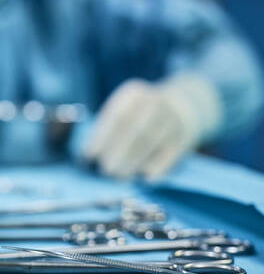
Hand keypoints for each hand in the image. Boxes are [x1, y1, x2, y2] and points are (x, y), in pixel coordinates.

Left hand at [83, 75, 221, 179]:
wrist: (185, 105)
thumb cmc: (140, 115)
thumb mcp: (124, 110)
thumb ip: (107, 130)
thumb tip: (88, 159)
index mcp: (133, 95)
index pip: (116, 117)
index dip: (101, 138)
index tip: (88, 157)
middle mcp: (154, 102)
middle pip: (135, 129)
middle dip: (118, 152)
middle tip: (105, 171)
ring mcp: (172, 118)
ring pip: (151, 142)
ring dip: (134, 162)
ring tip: (120, 177)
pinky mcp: (185, 136)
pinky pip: (171, 152)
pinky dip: (158, 167)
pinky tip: (145, 179)